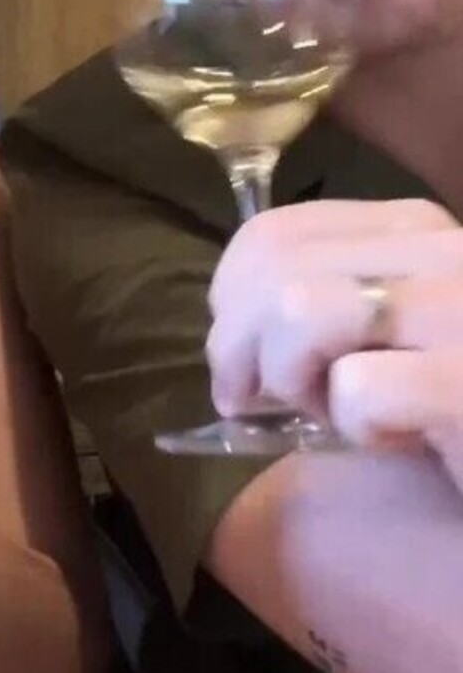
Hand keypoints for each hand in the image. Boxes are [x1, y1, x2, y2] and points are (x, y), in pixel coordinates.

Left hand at [207, 198, 462, 488]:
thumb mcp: (395, 338)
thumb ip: (328, 308)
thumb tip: (232, 321)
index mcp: (420, 229)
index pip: (274, 235)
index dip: (231, 303)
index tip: (244, 362)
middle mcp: (447, 250)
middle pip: (273, 269)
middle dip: (239, 348)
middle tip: (260, 404)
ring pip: (300, 308)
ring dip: (294, 378)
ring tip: (338, 415)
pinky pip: (360, 390)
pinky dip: (360, 429)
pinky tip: (408, 443)